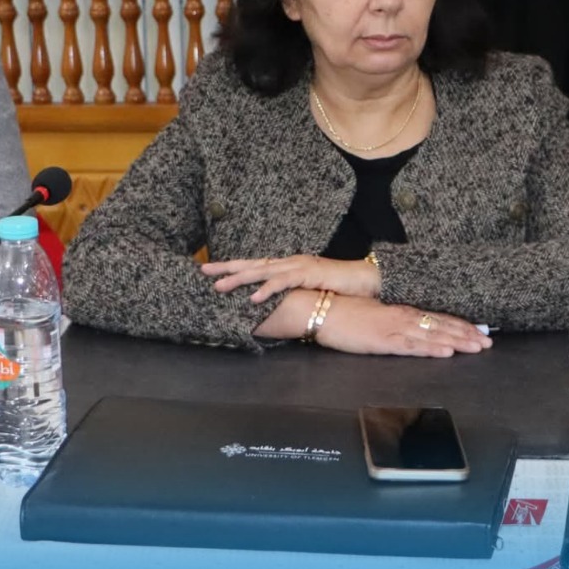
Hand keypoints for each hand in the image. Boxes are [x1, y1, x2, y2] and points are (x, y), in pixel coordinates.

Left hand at [202, 253, 379, 302]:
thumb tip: (276, 306)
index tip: (211, 270)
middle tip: (203, 271)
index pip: (255, 264)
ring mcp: (298, 266)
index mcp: (288, 265)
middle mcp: (289, 262)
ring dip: (240, 279)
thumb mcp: (309, 289)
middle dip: (227, 268)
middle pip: (252, 264)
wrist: (365, 278)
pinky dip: (267, 290)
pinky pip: (283, 282)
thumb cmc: (339, 286)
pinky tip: (253, 298)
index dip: (233, 267)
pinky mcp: (308, 274)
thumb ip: (292, 294)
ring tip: (220, 287)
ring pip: (262, 272)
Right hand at [313, 295, 491, 356]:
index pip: (435, 316)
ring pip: (432, 335)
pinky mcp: (382, 340)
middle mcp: (401, 317)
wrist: (318, 308)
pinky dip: (431, 349)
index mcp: (399, 310)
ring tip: (477, 347)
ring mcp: (393, 328)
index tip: (477, 330)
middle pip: (440, 325)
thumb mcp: (372, 312)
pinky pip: (411, 346)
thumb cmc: (341, 310)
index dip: (459, 324)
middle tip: (488, 341)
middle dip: (466, 334)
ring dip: (457, 341)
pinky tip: (446, 352)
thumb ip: (392, 318)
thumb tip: (407, 324)